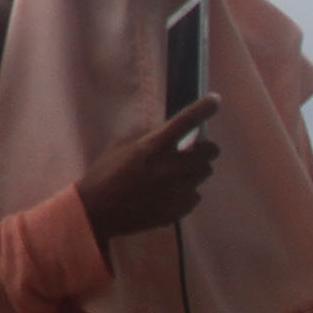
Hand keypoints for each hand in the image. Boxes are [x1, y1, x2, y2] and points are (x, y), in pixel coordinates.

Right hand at [77, 94, 222, 240]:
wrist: (97, 211)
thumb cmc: (105, 173)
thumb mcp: (121, 146)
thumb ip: (149, 137)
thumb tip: (170, 131)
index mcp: (154, 146)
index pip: (187, 121)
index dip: (205, 108)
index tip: (215, 101)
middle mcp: (171, 167)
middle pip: (210, 151)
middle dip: (203, 147)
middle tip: (190, 149)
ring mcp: (177, 191)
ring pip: (205, 172)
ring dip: (194, 168)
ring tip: (175, 174)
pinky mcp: (179, 210)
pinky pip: (196, 195)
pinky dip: (186, 191)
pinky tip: (168, 193)